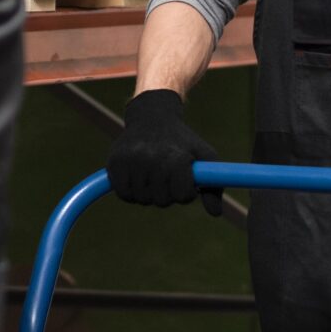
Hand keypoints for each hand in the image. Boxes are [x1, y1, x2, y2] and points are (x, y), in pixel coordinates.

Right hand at [107, 90, 224, 211]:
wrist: (152, 117)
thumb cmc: (182, 142)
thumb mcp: (205, 156)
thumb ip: (213, 186)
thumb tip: (216, 214)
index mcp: (178, 158)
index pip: (182, 196)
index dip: (186, 192)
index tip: (186, 180)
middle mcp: (153, 158)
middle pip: (162, 200)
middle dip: (167, 194)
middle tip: (168, 178)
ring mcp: (132, 160)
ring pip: (142, 199)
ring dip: (149, 193)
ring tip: (153, 175)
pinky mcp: (115, 162)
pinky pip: (124, 194)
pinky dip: (131, 193)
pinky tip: (138, 179)